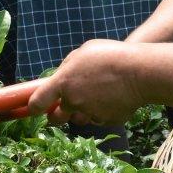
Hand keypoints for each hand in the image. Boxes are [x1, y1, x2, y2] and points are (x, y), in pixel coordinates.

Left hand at [27, 39, 143, 125]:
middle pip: (57, 117)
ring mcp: (90, 113)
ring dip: (82, 110)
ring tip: (98, 93)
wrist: (140, 72)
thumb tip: (63, 75)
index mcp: (63, 82)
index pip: (38, 101)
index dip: (32, 107)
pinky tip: (114, 96)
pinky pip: (99, 117)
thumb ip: (69, 66)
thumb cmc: (111, 56)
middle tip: (61, 108)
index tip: (32, 108)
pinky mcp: (106, 120)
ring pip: (80, 117)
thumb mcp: (84, 52)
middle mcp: (73, 101)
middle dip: (57, 115)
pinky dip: (103, 110)